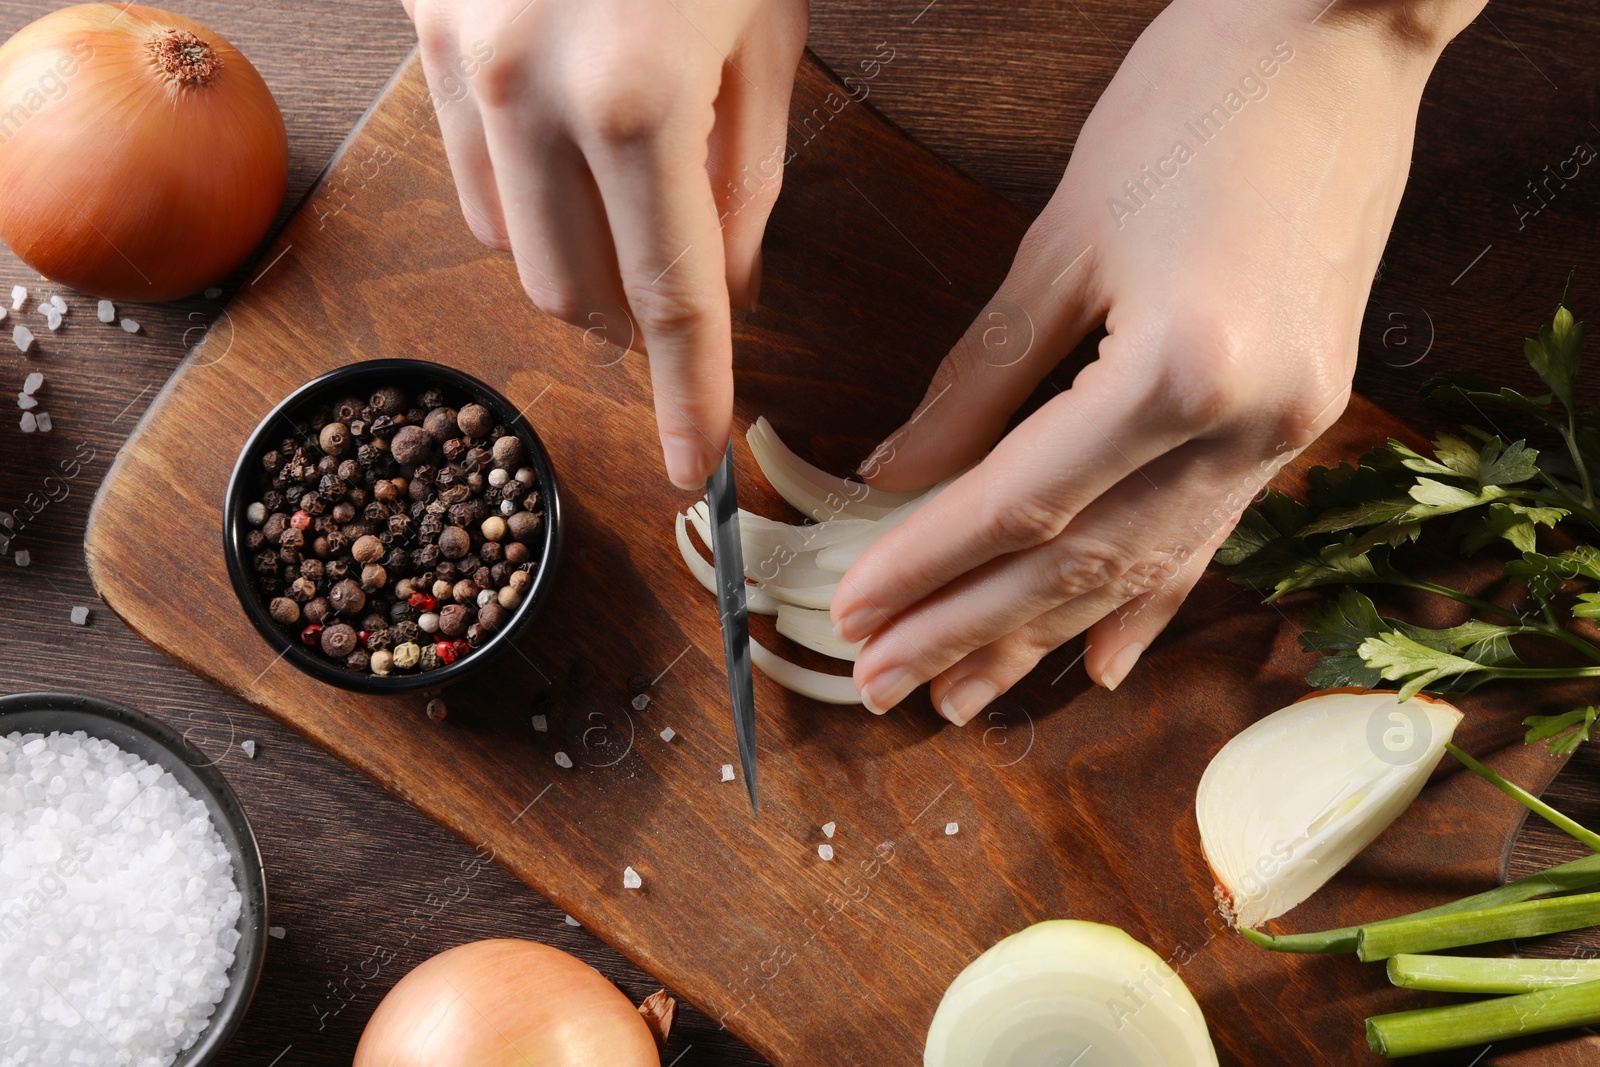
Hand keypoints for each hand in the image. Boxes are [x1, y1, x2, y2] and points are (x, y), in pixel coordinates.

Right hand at [403, 0, 807, 487]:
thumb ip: (747, 177)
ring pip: (511, 247)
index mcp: (639, 98)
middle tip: (685, 308)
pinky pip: (466, 175)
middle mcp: (530, 93)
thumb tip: (724, 289)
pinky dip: (528, 206)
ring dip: (580, 268)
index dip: (691, 395)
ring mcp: (459, 60)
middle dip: (638, 324)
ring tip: (632, 227)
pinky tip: (569, 175)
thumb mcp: (770, 34)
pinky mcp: (422, 31)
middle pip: (578, 292)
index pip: (674, 298)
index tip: (699, 466)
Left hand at [831, 0, 1485, 720]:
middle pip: (1082, 561)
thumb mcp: (1063, 240)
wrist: (1341, 36)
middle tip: (885, 684)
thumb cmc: (1193, 102)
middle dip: (970, 629)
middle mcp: (1247, 425)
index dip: (928, 567)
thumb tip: (898, 473)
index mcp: (1181, 369)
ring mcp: (1287, 431)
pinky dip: (1149, 602)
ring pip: (1145, 567)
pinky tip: (1101, 662)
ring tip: (963, 693)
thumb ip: (978, 378)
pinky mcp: (1301, 419)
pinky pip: (1212, 536)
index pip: (1023, 503)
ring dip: (1045, 635)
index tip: (855, 614)